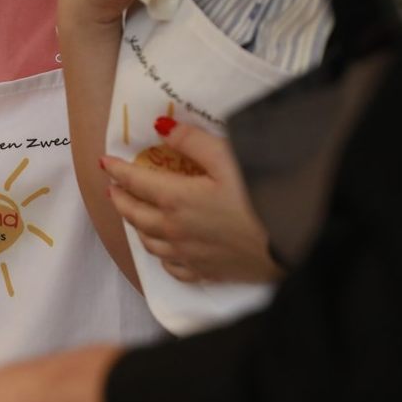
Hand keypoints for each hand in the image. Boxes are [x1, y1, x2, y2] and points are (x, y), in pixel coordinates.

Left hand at [102, 119, 281, 283]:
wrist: (296, 241)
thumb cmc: (263, 195)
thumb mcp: (228, 157)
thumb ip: (192, 142)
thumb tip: (161, 128)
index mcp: (176, 201)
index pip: (136, 183)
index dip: (118, 171)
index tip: (105, 162)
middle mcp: (174, 232)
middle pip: (136, 216)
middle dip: (120, 200)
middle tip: (113, 189)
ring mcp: (188, 256)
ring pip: (149, 244)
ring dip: (137, 227)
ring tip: (135, 215)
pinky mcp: (206, 273)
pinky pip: (172, 268)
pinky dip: (161, 256)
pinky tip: (165, 251)